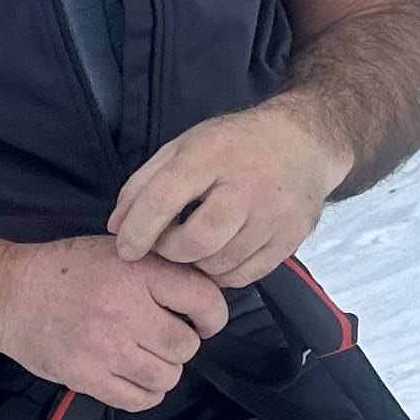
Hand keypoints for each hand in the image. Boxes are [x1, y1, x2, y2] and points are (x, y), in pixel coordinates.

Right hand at [0, 236, 229, 410]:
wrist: (6, 293)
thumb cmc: (61, 271)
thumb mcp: (115, 250)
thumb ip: (158, 268)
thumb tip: (203, 294)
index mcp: (138, 272)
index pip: (205, 301)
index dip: (211, 316)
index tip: (200, 321)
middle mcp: (126, 309)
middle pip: (186, 346)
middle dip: (178, 345)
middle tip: (158, 337)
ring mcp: (106, 347)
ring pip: (167, 376)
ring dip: (160, 371)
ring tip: (142, 357)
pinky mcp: (86, 376)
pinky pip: (138, 399)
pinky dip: (143, 393)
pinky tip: (131, 377)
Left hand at [107, 96, 351, 288]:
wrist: (303, 143)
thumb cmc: (231, 146)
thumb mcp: (182, 148)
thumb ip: (143, 184)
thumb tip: (116, 227)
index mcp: (211, 154)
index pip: (165, 198)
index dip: (138, 230)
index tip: (125, 248)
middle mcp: (247, 185)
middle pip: (197, 241)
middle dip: (170, 251)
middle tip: (165, 244)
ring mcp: (274, 214)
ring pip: (220, 263)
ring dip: (196, 263)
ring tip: (193, 245)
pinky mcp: (292, 237)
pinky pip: (246, 275)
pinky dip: (222, 273)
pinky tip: (217, 254)